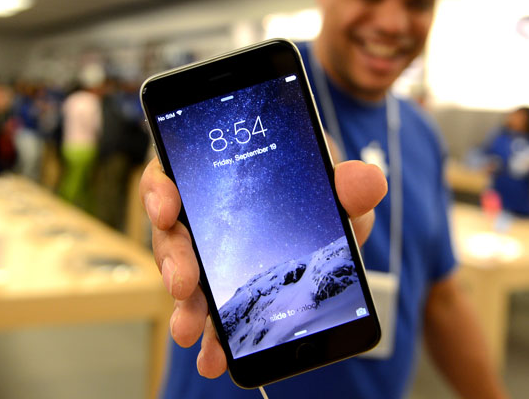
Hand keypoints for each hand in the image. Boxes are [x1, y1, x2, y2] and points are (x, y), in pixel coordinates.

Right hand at [140, 156, 386, 377]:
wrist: (321, 208)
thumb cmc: (310, 182)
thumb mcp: (331, 179)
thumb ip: (347, 181)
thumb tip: (368, 182)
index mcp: (210, 172)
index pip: (169, 174)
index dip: (160, 190)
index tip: (166, 209)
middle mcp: (196, 213)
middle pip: (170, 234)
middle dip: (174, 262)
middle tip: (183, 284)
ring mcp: (205, 253)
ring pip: (182, 278)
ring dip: (185, 306)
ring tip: (190, 330)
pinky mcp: (219, 289)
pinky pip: (206, 309)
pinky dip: (208, 333)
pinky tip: (213, 355)